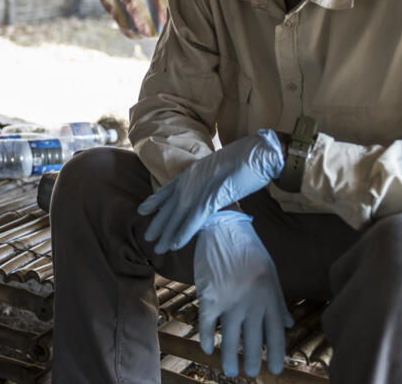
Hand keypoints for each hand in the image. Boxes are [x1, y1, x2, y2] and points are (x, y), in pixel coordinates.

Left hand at [138, 129, 282, 252]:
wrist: (259, 153)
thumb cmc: (246, 160)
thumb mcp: (220, 170)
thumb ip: (210, 182)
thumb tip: (209, 192)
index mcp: (193, 171)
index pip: (168, 188)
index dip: (155, 200)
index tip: (142, 210)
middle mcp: (190, 180)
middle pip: (169, 206)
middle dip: (158, 224)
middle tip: (147, 238)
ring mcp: (199, 189)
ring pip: (177, 216)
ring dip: (167, 234)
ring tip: (157, 248)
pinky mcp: (211, 199)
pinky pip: (193, 220)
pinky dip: (183, 234)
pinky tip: (175, 245)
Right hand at [195, 211, 293, 376]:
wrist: (221, 227)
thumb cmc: (247, 248)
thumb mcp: (270, 272)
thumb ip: (278, 300)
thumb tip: (288, 324)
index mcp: (270, 297)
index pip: (276, 335)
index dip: (277, 356)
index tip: (275, 371)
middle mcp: (252, 303)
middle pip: (254, 342)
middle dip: (252, 361)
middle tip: (250, 373)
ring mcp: (229, 301)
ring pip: (230, 339)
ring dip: (229, 358)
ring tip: (229, 370)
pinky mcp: (209, 297)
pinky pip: (208, 325)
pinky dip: (207, 339)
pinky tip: (208, 349)